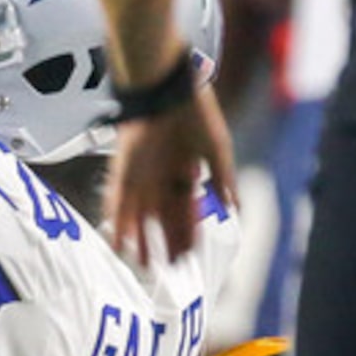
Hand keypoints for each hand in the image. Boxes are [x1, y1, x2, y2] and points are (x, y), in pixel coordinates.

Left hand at [104, 82, 237, 269]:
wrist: (168, 87)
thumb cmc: (195, 113)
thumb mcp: (217, 149)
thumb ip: (224, 179)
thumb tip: (236, 208)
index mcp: (184, 170)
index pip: (186, 208)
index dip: (188, 231)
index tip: (189, 254)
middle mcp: (161, 176)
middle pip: (163, 217)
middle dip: (167, 241)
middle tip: (169, 268)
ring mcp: (141, 174)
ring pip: (139, 215)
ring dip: (141, 239)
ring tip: (143, 264)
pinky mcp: (124, 169)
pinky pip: (119, 202)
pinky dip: (119, 223)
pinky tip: (120, 243)